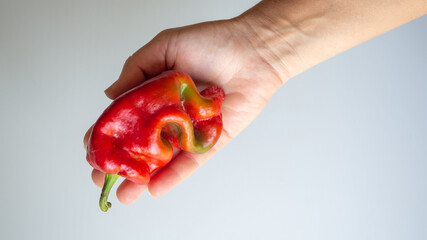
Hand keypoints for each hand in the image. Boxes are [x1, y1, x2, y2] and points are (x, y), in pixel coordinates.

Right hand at [83, 18, 285, 203]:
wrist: (254, 51)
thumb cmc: (213, 42)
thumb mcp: (166, 46)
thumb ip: (136, 68)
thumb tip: (109, 93)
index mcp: (156, 93)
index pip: (126, 118)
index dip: (107, 133)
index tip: (90, 147)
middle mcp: (171, 115)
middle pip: (141, 144)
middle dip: (120, 163)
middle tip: (100, 178)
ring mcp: (190, 131)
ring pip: (163, 160)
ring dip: (142, 179)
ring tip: (124, 195)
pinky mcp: (211, 141)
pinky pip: (192, 162)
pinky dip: (174, 176)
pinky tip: (155, 188)